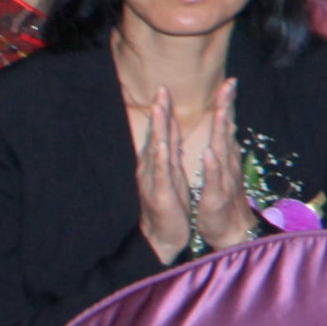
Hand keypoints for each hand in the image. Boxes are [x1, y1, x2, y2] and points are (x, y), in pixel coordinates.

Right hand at [130, 83, 194, 260]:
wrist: (163, 236)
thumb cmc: (170, 204)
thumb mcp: (172, 175)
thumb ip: (170, 154)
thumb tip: (170, 134)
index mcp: (160, 163)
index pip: (162, 133)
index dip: (164, 111)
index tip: (166, 90)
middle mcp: (154, 168)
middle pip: (157, 135)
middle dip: (160, 112)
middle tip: (162, 90)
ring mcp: (155, 180)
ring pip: (157, 150)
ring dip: (158, 129)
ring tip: (159, 109)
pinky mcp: (160, 194)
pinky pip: (161, 175)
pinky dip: (161, 160)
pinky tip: (162, 147)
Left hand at [188, 82, 244, 235]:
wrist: (231, 230)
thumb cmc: (223, 200)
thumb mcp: (222, 169)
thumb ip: (223, 147)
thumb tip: (225, 126)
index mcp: (225, 156)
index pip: (225, 125)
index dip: (226, 103)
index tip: (227, 81)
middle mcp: (228, 163)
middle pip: (227, 130)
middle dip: (227, 107)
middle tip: (229, 84)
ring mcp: (224, 178)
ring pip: (223, 150)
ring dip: (221, 131)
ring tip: (220, 111)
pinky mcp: (217, 195)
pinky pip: (215, 179)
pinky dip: (213, 166)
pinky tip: (209, 154)